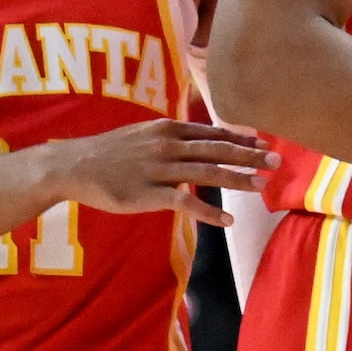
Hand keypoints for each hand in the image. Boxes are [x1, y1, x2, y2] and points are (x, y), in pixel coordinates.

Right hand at [43, 120, 271, 225]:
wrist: (74, 165)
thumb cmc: (109, 152)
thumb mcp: (143, 134)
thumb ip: (172, 136)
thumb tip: (198, 140)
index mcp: (168, 129)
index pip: (212, 133)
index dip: (241, 139)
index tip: (264, 144)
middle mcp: (168, 146)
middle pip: (218, 150)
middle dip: (250, 155)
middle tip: (278, 161)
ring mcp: (159, 169)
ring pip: (208, 172)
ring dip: (238, 179)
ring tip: (262, 186)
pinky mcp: (149, 193)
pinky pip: (186, 202)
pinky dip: (209, 212)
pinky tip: (228, 221)